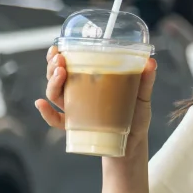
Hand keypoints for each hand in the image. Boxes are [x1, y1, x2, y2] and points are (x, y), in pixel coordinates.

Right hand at [34, 46, 157, 150]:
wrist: (134, 144)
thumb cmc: (135, 117)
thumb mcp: (142, 97)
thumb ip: (145, 81)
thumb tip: (151, 62)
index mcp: (91, 83)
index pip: (70, 66)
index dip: (59, 56)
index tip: (58, 49)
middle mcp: (79, 94)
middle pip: (57, 78)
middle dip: (53, 67)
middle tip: (59, 60)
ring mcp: (76, 110)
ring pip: (55, 94)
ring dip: (52, 83)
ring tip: (59, 74)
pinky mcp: (76, 127)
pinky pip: (56, 120)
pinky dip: (47, 113)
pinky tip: (41, 104)